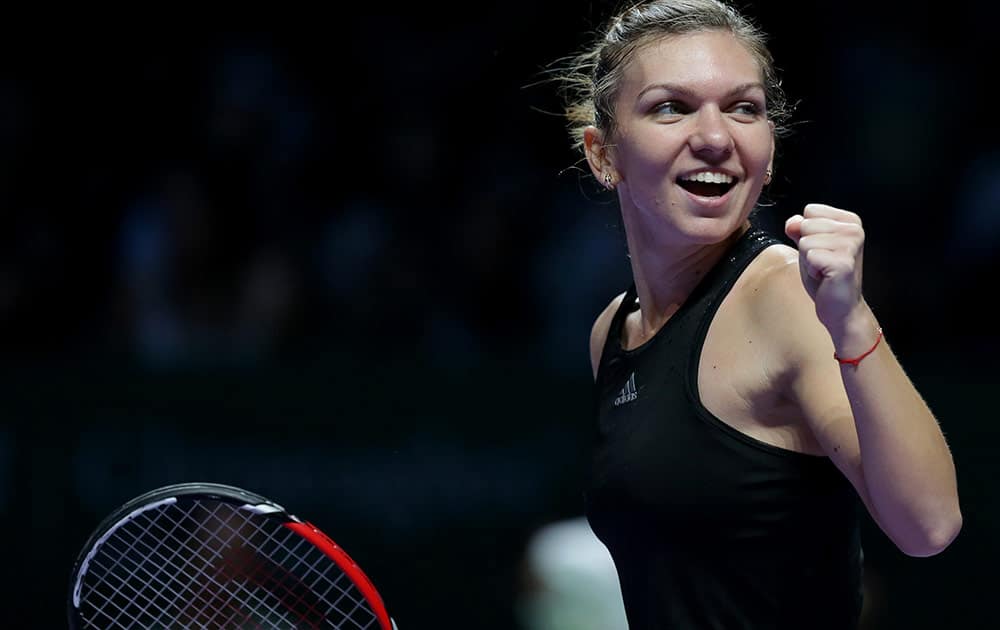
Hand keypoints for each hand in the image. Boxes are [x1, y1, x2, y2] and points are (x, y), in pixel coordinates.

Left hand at [784, 204, 865, 333]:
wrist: (840, 307)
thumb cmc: (825, 277)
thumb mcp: (808, 246)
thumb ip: (799, 229)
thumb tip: (792, 223)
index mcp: (849, 221)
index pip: (810, 210)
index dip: (808, 232)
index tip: (822, 250)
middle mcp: (854, 229)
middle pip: (806, 225)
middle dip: (806, 247)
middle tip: (822, 263)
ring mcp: (850, 245)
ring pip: (805, 241)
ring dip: (808, 260)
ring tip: (824, 270)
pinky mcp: (843, 262)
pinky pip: (809, 256)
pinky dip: (811, 270)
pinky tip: (825, 277)